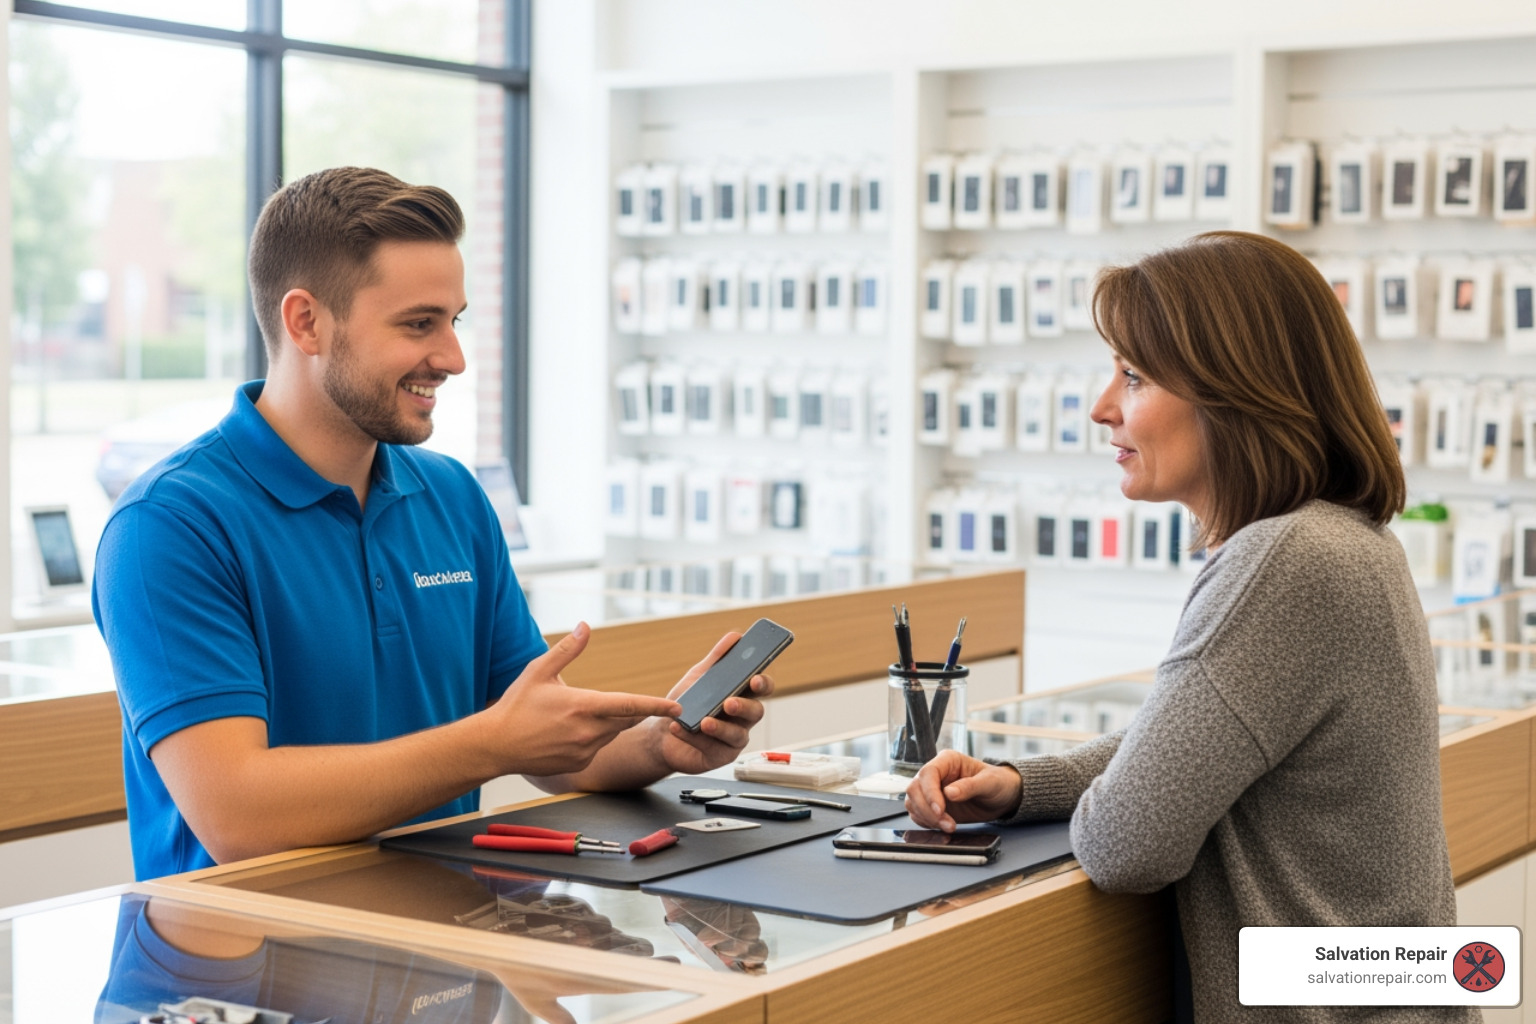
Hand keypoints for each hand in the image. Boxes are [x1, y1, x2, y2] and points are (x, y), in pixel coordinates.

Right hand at [487, 622, 681, 776]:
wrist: (495, 746)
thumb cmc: (516, 706)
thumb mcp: (539, 671)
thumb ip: (567, 649)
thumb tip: (586, 626)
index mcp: (583, 706)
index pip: (629, 705)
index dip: (656, 706)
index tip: (677, 708)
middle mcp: (588, 731)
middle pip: (625, 719)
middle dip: (630, 710)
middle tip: (621, 702)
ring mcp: (584, 751)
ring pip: (612, 734)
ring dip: (609, 723)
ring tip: (579, 715)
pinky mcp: (579, 764)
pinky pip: (597, 748)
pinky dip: (594, 738)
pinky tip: (568, 732)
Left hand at [654, 632, 773, 775]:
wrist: (661, 733)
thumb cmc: (687, 704)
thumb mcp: (700, 677)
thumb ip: (717, 658)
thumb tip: (735, 636)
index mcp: (742, 695)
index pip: (762, 687)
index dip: (763, 682)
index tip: (755, 678)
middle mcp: (742, 718)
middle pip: (756, 711)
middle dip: (743, 706)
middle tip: (729, 702)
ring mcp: (734, 739)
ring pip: (737, 734)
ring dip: (721, 728)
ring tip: (703, 722)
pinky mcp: (720, 756)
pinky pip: (714, 749)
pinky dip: (697, 739)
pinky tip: (681, 730)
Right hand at [904, 750, 1021, 832]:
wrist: (1002, 798)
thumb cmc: (998, 783)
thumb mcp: (990, 782)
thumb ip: (970, 786)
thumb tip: (949, 792)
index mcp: (948, 760)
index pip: (928, 773)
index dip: (930, 792)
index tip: (941, 810)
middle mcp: (936, 774)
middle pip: (915, 789)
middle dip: (927, 809)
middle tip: (947, 824)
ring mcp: (932, 790)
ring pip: (913, 802)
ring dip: (927, 818)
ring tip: (949, 827)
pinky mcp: (932, 805)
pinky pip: (918, 814)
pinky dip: (927, 823)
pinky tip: (943, 827)